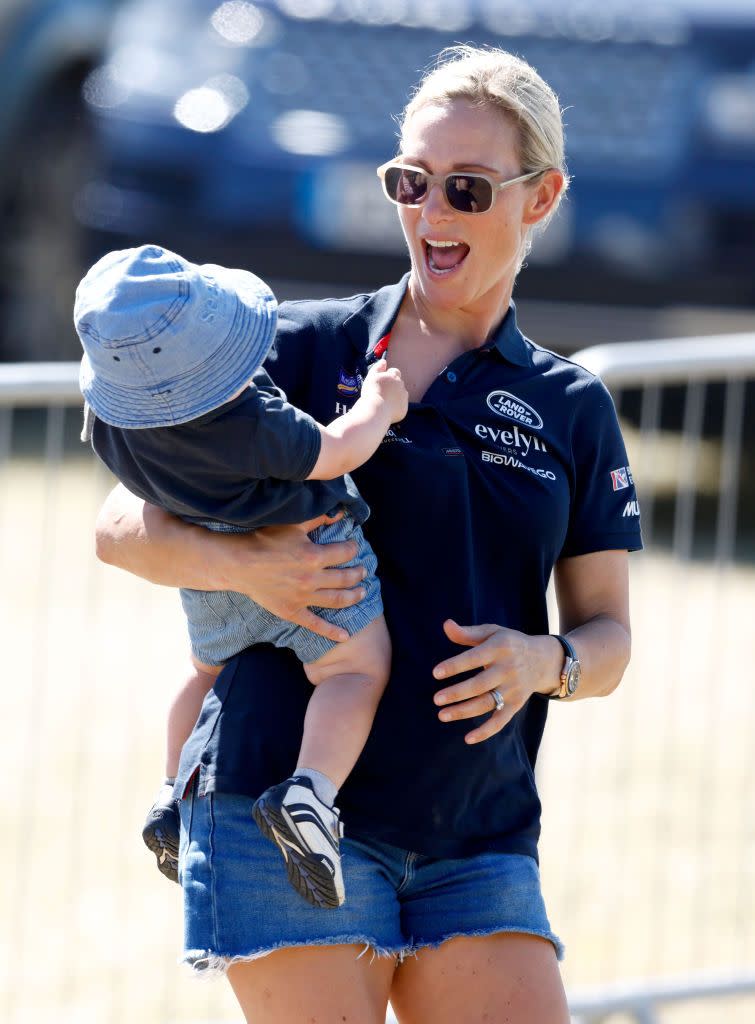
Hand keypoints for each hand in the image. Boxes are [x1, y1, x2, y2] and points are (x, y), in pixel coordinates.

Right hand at [219, 511, 365, 642]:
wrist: (239, 564)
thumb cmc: (264, 540)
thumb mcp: (293, 524)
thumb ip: (318, 518)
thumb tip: (340, 513)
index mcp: (314, 556)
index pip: (345, 553)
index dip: (353, 548)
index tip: (354, 547)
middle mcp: (312, 579)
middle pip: (345, 578)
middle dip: (358, 573)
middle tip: (363, 571)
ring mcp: (303, 598)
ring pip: (337, 600)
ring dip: (354, 596)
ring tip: (362, 592)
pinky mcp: (292, 611)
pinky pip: (316, 624)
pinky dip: (332, 631)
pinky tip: (346, 636)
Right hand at [362, 358, 407, 422]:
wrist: (376, 410)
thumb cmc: (372, 392)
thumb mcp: (371, 376)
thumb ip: (378, 367)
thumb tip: (384, 361)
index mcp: (394, 376)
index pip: (395, 371)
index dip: (388, 376)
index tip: (382, 382)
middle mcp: (401, 386)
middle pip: (398, 383)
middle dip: (392, 386)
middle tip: (382, 393)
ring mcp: (404, 398)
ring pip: (401, 395)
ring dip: (394, 396)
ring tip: (384, 401)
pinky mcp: (404, 409)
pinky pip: (400, 406)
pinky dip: (395, 407)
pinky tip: (386, 409)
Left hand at [432, 619, 558, 743]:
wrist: (544, 660)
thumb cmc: (509, 644)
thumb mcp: (492, 632)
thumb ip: (467, 633)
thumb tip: (445, 625)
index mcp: (499, 648)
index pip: (474, 658)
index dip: (455, 666)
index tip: (435, 673)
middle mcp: (507, 669)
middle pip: (479, 685)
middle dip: (457, 693)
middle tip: (436, 700)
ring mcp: (513, 689)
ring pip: (487, 703)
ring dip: (464, 712)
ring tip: (442, 715)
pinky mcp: (516, 704)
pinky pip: (501, 721)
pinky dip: (486, 731)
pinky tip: (468, 738)